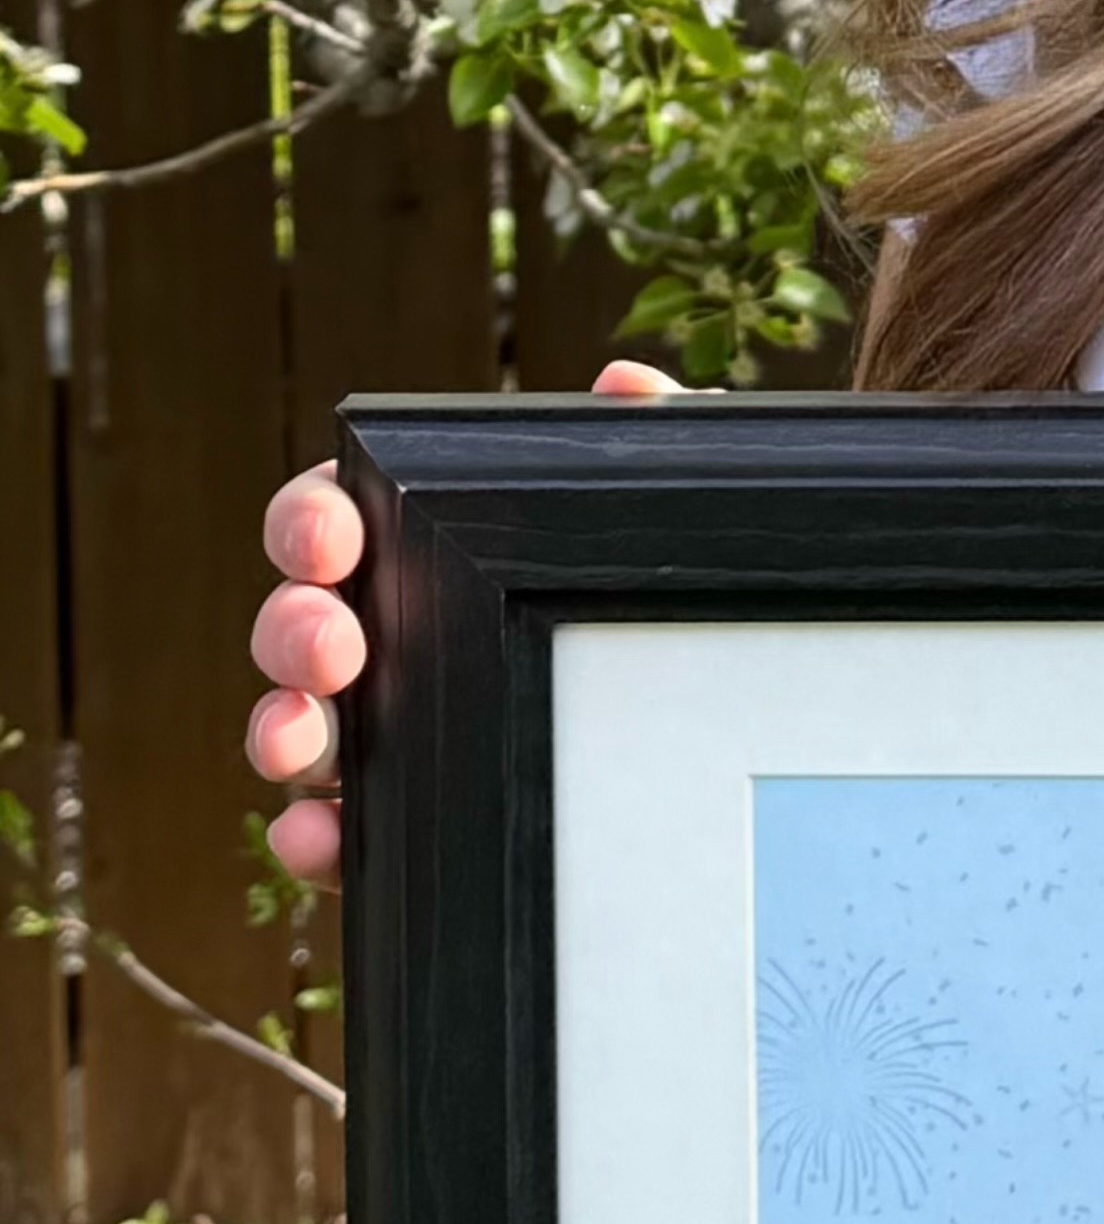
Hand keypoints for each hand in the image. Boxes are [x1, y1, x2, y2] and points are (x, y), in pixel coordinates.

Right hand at [248, 360, 677, 879]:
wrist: (702, 742)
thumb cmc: (645, 594)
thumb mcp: (661, 519)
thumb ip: (655, 446)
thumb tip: (627, 385)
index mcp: (422, 548)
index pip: (334, 515)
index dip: (313, 521)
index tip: (333, 538)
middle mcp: (382, 635)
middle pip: (297, 621)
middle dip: (293, 627)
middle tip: (335, 644)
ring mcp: (380, 731)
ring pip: (297, 728)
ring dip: (280, 730)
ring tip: (303, 740)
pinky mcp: (398, 821)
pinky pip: (334, 833)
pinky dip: (313, 836)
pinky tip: (318, 837)